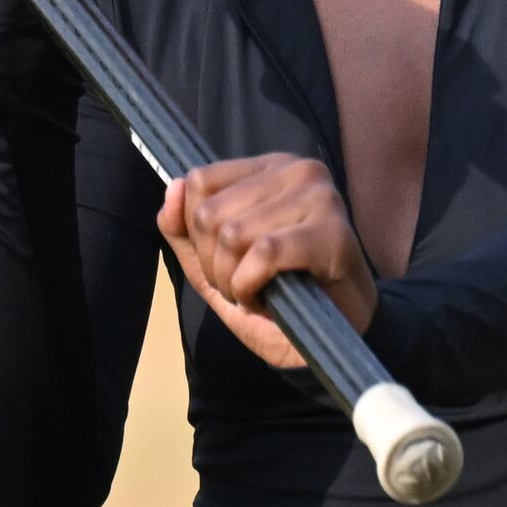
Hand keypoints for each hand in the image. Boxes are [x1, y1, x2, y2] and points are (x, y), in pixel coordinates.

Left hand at [155, 154, 377, 372]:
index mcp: (271, 167)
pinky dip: (252, 287)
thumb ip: (185, 228)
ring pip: (234, 234)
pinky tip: (269, 300)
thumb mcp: (216, 262)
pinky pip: (264, 254)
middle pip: (211, 213)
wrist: (332, 339)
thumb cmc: (278, 295)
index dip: (197, 233)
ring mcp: (320, 198)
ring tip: (258, 292)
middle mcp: (299, 170)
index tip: (225, 260)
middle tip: (243, 284)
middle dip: (214, 265)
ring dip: (233, 282)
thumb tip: (172, 186)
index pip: (200, 182)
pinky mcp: (334, 233)